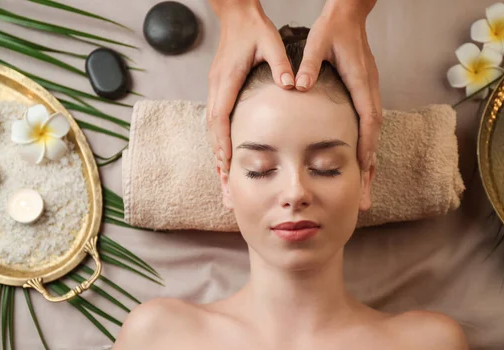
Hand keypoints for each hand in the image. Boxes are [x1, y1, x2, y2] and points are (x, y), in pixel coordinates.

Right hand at [207, 0, 293, 172]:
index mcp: (227, 79)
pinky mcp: (220, 87)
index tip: (226, 161)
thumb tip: (292, 85)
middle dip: (217, 154)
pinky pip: (216, 118)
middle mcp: (217, 86)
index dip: (222, 141)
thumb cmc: (254, 29)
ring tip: (222, 174)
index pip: (220, 116)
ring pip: (212, 126)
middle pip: (212, 128)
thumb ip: (281, 65)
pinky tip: (224, 151)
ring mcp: (216, 87)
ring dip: (216, 149)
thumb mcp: (271, 43)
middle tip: (223, 179)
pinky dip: (218, 137)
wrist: (237, 15)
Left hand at [295, 0, 380, 171]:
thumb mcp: (317, 42)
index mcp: (360, 80)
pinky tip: (363, 155)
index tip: (364, 165)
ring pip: (375, 129)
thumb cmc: (333, 27)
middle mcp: (369, 88)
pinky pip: (370, 121)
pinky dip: (368, 141)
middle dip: (371, 162)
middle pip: (375, 132)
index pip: (368, 119)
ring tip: (367, 181)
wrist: (348, 13)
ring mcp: (370, 89)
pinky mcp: (366, 89)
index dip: (366, 143)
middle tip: (366, 191)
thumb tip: (299, 85)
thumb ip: (309, 65)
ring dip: (371, 155)